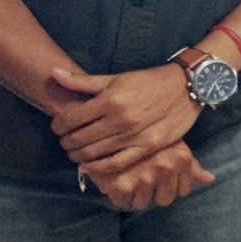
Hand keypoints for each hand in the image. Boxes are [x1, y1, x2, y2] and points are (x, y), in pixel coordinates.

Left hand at [49, 65, 199, 166]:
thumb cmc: (149, 81)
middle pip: (78, 138)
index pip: (69, 118)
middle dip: (65, 142)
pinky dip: (98, 168)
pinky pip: (116, 163)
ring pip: (93, 153)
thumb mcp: (116, 78)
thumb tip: (53, 73)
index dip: (58, 125)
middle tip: (65, 141)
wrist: (187, 87)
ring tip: (75, 152)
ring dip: (78, 155)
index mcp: (110, 99)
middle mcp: (119, 119)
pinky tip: (90, 166)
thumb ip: (83, 81)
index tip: (58, 126)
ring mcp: (134, 135)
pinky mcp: (147, 147)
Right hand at [83, 140, 215, 210]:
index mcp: (181, 159)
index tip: (160, 181)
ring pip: (144, 204)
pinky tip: (115, 185)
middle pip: (165, 200)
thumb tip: (209, 179)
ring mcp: (144, 177)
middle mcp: (165, 168)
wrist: (115, 120)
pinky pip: (123, 203)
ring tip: (129, 182)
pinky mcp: (120, 184)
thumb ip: (191, 165)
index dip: (171, 188)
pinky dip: (118, 198)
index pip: (183, 191)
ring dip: (136, 197)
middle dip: (155, 193)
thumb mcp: (174, 144)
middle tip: (143, 181)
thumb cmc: (146, 133)